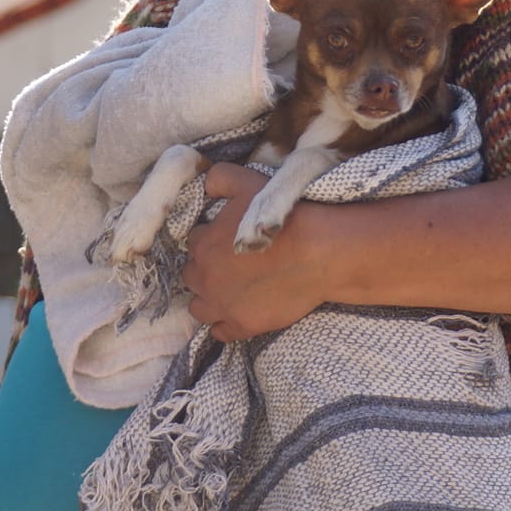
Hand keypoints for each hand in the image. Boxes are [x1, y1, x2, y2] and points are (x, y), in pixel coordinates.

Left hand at [180, 162, 326, 342]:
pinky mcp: (242, 326)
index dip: (209, 241)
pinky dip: (224, 324)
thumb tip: (205, 185)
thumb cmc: (283, 217)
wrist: (319, 253)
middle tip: (229, 267)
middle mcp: (204, 277)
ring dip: (209, 298)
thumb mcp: (247, 182)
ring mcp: (221, 305)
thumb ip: (218, 178)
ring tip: (229, 292)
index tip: (226, 242)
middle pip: (191, 276)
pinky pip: (220, 332)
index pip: (193, 244)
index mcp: (201, 244)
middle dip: (206, 270)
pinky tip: (238, 313)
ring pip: (199, 307)